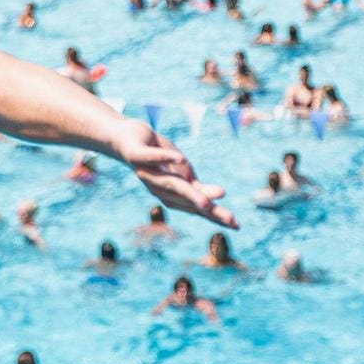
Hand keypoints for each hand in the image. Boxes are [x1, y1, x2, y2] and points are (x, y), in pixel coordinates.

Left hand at [116, 118, 236, 228]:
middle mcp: (159, 189)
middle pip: (186, 201)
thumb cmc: (157, 158)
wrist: (126, 138)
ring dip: (189, 193)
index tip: (237, 225)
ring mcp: (147, 174)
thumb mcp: (181, 173)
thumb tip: (220, 195)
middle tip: (230, 220)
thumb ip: (196, 187)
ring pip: (170, 185)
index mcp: (173, 195)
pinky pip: (152, 158)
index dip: (216, 217)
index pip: (197, 209)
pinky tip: (181, 158)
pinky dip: (165, 160)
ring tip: (207, 202)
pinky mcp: (137, 156)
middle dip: (208, 211)